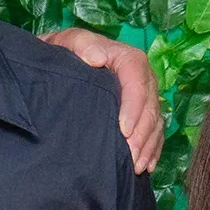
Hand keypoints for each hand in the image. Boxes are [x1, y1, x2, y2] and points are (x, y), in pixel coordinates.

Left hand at [40, 27, 165, 172]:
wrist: (55, 65)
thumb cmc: (60, 54)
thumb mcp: (65, 42)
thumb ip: (80, 44)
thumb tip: (97, 57)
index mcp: (122, 56)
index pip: (136, 74)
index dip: (134, 103)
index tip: (124, 129)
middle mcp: (137, 75)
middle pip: (149, 101)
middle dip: (143, 131)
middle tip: (131, 155)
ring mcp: (140, 94)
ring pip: (154, 118)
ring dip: (148, 144)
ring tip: (136, 166)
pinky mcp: (138, 111)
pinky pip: (154, 130)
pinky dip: (152, 148)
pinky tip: (145, 165)